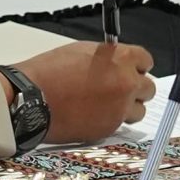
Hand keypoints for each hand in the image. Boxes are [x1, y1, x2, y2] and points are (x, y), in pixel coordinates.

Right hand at [11, 41, 156, 143]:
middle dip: (136, 87)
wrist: (31, 99)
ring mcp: (119, 108)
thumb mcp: (82, 50)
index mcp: (120, 59)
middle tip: (121, 87)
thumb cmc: (49, 73)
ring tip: (106, 103)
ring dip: (127, 106)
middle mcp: (125, 83)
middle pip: (148, 88)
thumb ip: (107, 56)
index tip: (134, 68)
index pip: (146, 60)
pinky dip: (111, 120)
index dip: (139, 65)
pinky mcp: (109, 129)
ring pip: (138, 110)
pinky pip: (119, 124)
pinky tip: (93, 113)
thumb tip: (117, 61)